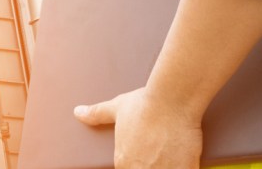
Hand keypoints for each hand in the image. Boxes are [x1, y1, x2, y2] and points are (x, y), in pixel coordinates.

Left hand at [74, 87, 202, 168]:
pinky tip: (184, 160)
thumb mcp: (116, 108)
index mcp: (123, 161)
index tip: (146, 157)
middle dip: (153, 166)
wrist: (171, 100)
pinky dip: (184, 167)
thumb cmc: (144, 103)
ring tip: (169, 156)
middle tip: (158, 154)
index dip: (138, 164)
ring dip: (166, 166)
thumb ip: (96, 115)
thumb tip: (77, 112)